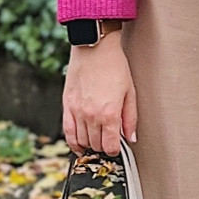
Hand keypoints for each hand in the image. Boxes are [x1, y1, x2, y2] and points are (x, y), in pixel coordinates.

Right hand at [62, 33, 136, 156]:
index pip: (110, 146)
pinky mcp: (67, 105)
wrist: (94, 48)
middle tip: (108, 143)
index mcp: (109, 114)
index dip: (115, 151)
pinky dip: (73, 142)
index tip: (117, 148)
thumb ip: (130, 118)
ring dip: (90, 145)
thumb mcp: (130, 92)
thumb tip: (131, 137)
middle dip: (103, 147)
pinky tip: (79, 145)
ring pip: (82, 141)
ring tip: (96, 142)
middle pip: (96, 145)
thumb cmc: (114, 66)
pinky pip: (67, 131)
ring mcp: (77, 111)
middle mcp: (91, 115)